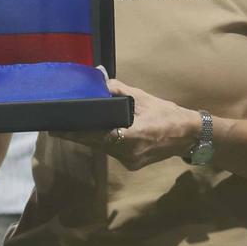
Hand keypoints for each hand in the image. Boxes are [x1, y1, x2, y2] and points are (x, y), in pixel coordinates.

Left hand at [54, 80, 198, 171]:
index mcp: (131, 136)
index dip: (76, 133)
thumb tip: (102, 80)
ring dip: (92, 139)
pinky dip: (106, 143)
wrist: (189, 135)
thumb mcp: (143, 98)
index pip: (96, 135)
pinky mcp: (133, 165)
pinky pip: (114, 152)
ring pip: (104, 149)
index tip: (57, 130)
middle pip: (96, 144)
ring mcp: (130, 161)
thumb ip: (120, 90)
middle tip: (58, 128)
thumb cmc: (167, 114)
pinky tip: (99, 134)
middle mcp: (128, 153)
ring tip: (76, 128)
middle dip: (79, 136)